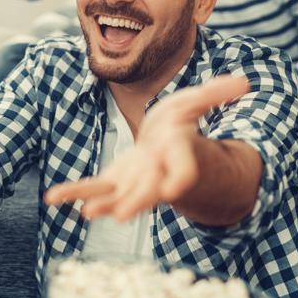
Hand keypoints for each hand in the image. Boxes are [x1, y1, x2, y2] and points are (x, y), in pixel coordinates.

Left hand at [44, 75, 249, 221]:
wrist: (165, 151)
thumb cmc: (182, 129)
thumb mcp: (194, 104)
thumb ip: (215, 94)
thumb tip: (245, 82)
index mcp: (179, 156)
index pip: (185, 170)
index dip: (181, 178)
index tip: (175, 189)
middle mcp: (158, 174)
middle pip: (150, 191)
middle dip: (137, 200)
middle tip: (122, 214)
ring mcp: (135, 182)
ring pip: (120, 196)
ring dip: (104, 203)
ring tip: (88, 212)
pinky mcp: (115, 181)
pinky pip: (94, 188)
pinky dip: (74, 192)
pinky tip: (53, 198)